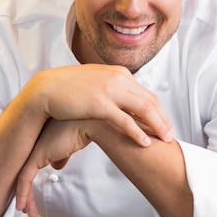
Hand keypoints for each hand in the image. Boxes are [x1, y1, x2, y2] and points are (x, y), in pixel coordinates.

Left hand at [15, 118, 90, 216]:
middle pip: (25, 171)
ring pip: (22, 177)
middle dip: (25, 191)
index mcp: (42, 139)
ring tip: (28, 211)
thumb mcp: (71, 144)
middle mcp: (35, 143)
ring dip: (25, 196)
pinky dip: (22, 194)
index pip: (32, 163)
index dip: (31, 180)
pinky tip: (23, 206)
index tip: (33, 195)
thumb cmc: (85, 130)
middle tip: (27, 207)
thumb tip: (57, 166)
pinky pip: (24, 179)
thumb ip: (62, 154)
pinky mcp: (36, 156)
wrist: (89, 123)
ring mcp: (34, 149)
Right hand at [37, 64, 172, 146]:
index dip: (159, 110)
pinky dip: (138, 132)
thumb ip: (111, 88)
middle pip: (150, 100)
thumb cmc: (68, 88)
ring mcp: (110, 90)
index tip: (166, 124)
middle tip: (171, 135)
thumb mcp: (96, 82)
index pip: (147, 93)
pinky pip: (125, 120)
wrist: (46, 88)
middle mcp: (118, 79)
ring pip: (143, 109)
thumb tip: (120, 99)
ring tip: (165, 140)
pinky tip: (145, 143)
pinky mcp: (100, 104)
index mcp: (119, 73)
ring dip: (157, 125)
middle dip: (163, 119)